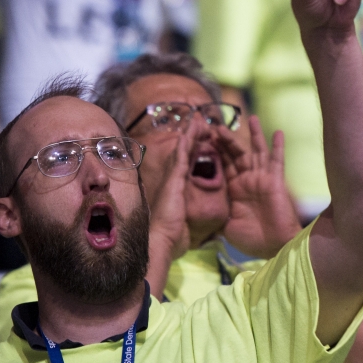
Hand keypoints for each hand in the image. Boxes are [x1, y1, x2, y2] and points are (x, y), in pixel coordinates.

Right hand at [147, 117, 197, 260]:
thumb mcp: (183, 219)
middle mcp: (173, 180)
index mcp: (177, 188)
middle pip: (184, 154)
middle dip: (192, 138)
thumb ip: (186, 210)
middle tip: (200, 123)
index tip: (201, 139)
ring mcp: (172, 180)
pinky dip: (185, 146)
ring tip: (197, 121)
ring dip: (190, 136)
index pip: (186, 164)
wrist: (161, 241)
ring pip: (182, 153)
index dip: (193, 150)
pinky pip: (181, 160)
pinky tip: (188, 134)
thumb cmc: (173, 235)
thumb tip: (191, 213)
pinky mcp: (174, 182)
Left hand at [216, 117, 300, 258]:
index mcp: (233, 189)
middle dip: (226, 139)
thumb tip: (201, 212)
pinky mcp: (274, 180)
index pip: (222, 165)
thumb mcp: (225, 225)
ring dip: (253, 135)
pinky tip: (278, 132)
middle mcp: (247, 180)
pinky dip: (278, 146)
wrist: (273, 246)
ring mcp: (261, 178)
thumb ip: (217, 212)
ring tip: (249, 117)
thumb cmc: (251, 238)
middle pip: (236, 154)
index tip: (203, 137)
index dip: (214, 151)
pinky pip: (276, 160)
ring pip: (255, 151)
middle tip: (216, 125)